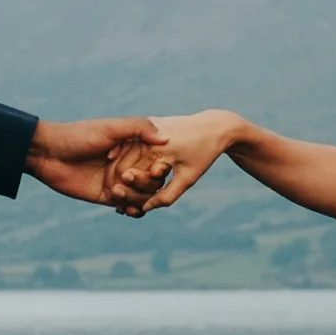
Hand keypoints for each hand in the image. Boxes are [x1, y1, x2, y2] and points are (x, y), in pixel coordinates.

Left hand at [26, 115, 167, 206]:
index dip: (161, 167)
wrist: (49, 154)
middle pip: (153, 181)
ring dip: (136, 197)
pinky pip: (127, 205)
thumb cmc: (79, 135)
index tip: (157, 169)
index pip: (158, 161)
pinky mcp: (107, 196)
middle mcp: (129, 164)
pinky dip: (130, 209)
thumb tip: (166, 139)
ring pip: (142, 196)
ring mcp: (119, 180)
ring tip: (117, 190)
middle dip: (145, 183)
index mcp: (133, 146)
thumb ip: (139, 128)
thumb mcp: (111, 127)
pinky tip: (123, 208)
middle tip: (125, 177)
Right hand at [107, 112, 242, 214]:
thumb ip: (166, 195)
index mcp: (153, 147)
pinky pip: (135, 146)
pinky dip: (133, 161)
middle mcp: (145, 134)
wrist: (215, 126)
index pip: (128, 173)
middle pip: (123, 164)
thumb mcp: (188, 178)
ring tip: (124, 193)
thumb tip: (145, 209)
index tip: (123, 206)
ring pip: (126, 155)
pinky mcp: (148, 125)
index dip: (126, 192)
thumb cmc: (203, 153)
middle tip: (120, 204)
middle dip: (122, 185)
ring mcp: (144, 128)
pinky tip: (133, 176)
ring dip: (125, 172)